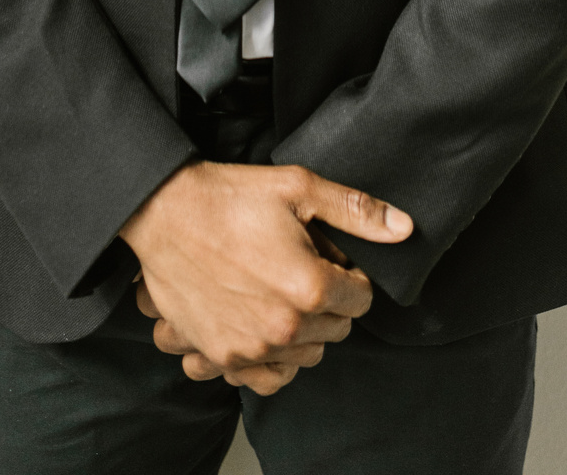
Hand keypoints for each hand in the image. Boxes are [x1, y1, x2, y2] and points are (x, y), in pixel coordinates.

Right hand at [118, 161, 412, 395]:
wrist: (163, 212)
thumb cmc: (229, 197)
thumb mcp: (298, 187)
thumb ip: (356, 211)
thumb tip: (403, 228)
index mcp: (309, 286)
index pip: (361, 299)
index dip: (351, 275)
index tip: (331, 259)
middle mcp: (284, 326)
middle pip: (337, 329)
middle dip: (330, 301)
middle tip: (302, 268)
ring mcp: (251, 347)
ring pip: (307, 354)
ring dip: (305, 330)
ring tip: (281, 292)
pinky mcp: (222, 356)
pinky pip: (268, 379)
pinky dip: (274, 359)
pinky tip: (266, 327)